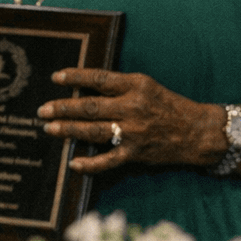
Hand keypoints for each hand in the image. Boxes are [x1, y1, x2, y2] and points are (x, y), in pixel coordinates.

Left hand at [39, 67, 218, 173]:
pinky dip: (90, 164)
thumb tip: (83, 87)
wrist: (198, 131)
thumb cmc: (168, 105)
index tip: (56, 77)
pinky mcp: (136, 153)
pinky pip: (108, 161)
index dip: (75, 77)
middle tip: (42, 110)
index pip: (99, 79)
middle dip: (63, 108)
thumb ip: (118, 86)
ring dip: (68, 130)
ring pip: (94, 131)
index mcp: (135, 86)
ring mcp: (133, 132)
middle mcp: (133, 108)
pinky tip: (73, 163)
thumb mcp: (146, 86)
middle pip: (90, 107)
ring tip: (49, 128)